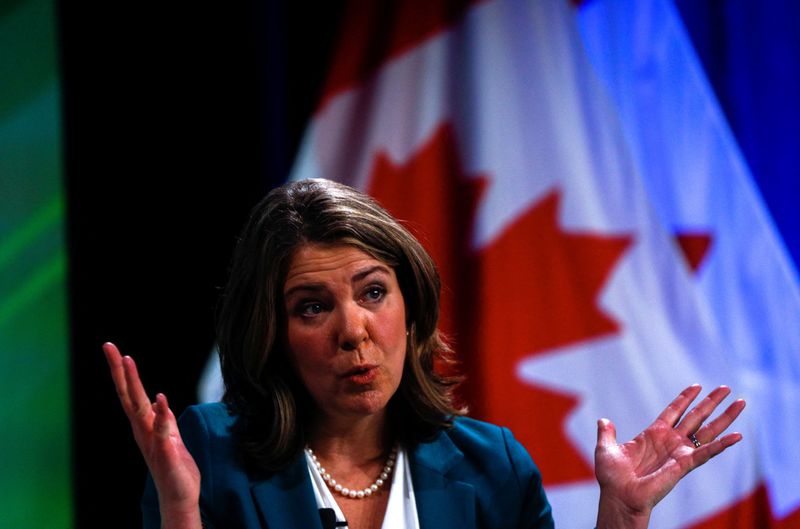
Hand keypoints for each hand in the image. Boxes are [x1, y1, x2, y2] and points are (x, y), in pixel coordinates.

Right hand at [103, 342, 200, 526]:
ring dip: (134, 384)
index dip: (122, 371)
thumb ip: (163, 419)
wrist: (179, 496)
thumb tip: (156, 400)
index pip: (130, 393)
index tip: (113, 349)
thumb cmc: (174, 466)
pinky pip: (162, 431)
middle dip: (120, 370)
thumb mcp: (170, 436)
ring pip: (140, 408)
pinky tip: (160, 398)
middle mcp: (143, 430)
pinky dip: (161, 415)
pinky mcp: (166, 453)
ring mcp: (153, 441)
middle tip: (109, 347)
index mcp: (145, 424)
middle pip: (129, 395)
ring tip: (128, 361)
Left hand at [594, 384, 744, 528]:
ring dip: (725, 417)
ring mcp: (679, 452)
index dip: (684, 398)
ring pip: (708, 431)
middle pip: (696, 417)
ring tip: (741, 403)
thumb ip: (607, 433)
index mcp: (653, 434)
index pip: (673, 411)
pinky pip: (707, 452)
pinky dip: (723, 445)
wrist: (619, 496)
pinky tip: (738, 436)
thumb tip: (603, 421)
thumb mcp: (606, 448)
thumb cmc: (612, 477)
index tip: (697, 386)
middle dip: (711, 402)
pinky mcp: (684, 464)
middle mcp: (670, 441)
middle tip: (726, 388)